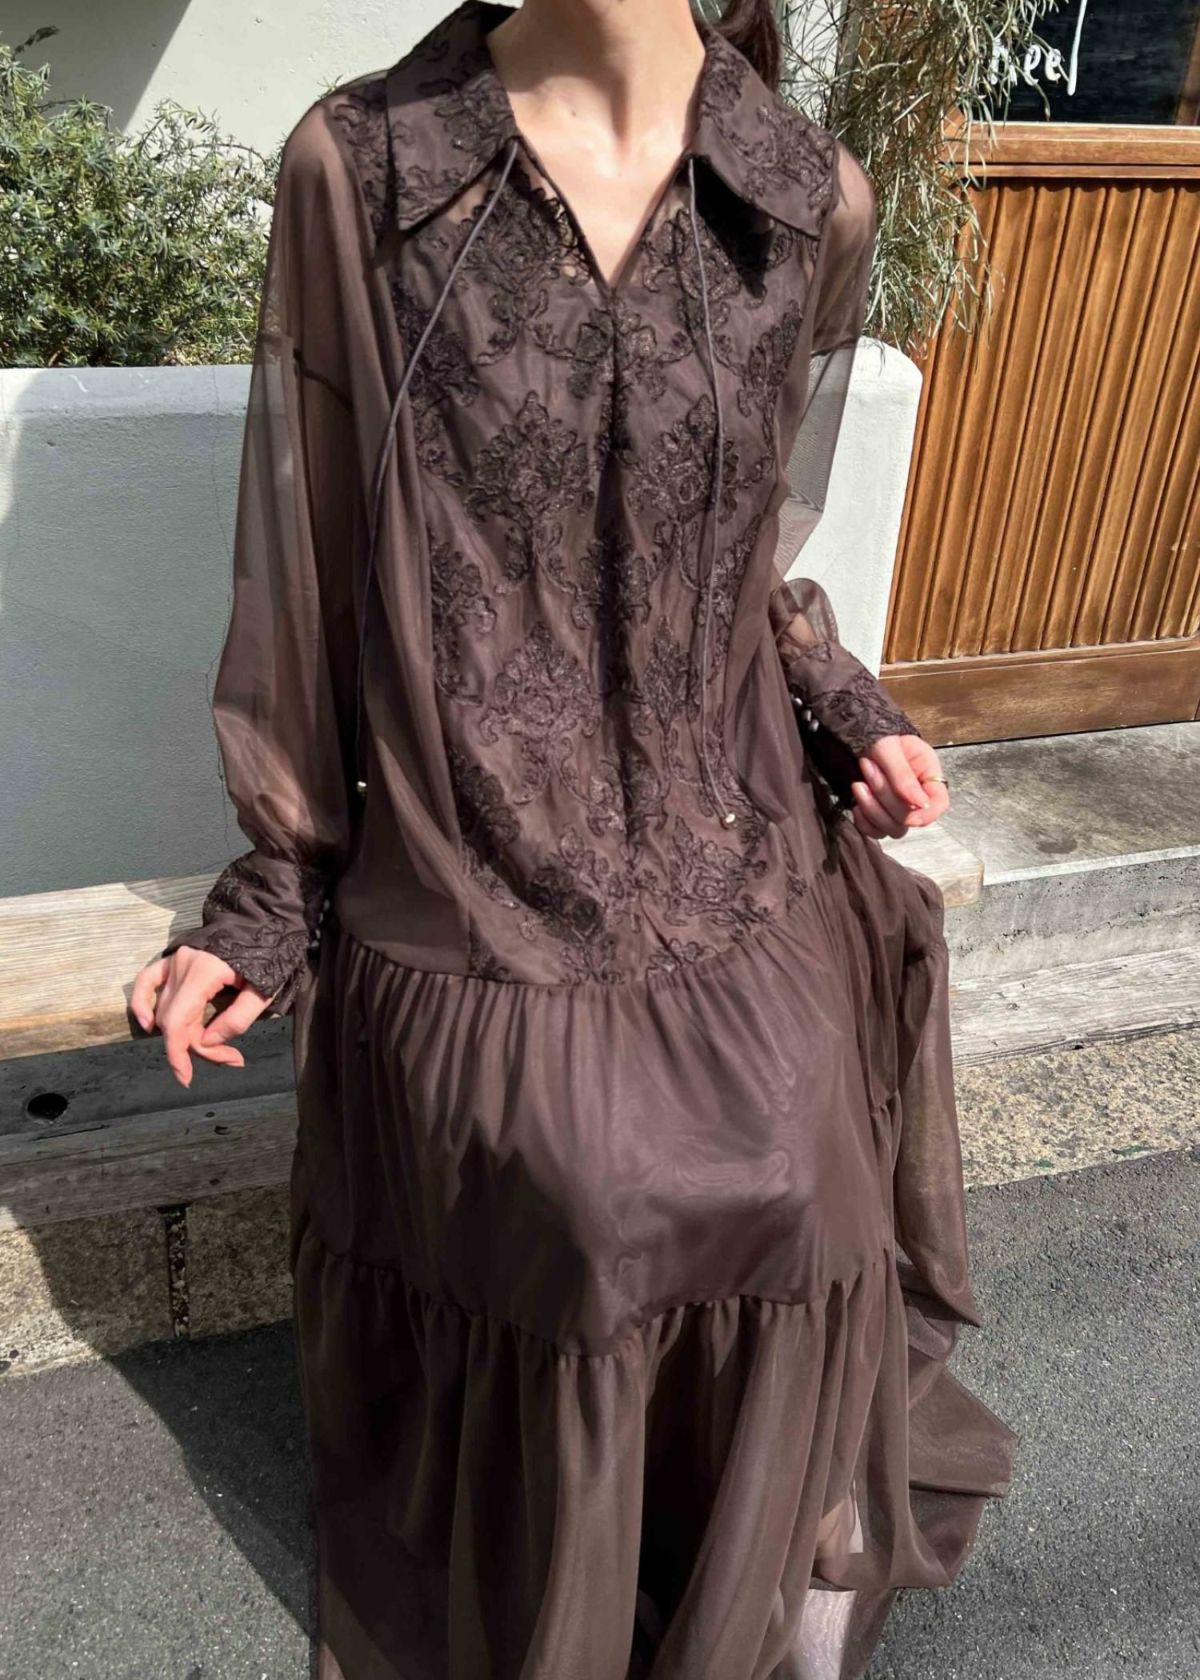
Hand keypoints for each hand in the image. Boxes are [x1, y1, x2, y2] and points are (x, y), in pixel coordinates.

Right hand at [130, 946, 271, 1087]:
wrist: (266, 921)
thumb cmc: (270, 955)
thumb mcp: (263, 992)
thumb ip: (236, 1020)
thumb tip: (206, 1042)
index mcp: (204, 971)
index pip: (178, 1022)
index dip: (179, 1054)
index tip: (186, 1078)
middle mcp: (182, 965)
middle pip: (173, 1020)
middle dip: (195, 1046)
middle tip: (230, 1057)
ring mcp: (174, 959)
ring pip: (162, 1007)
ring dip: (180, 1033)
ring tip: (206, 1047)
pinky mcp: (173, 957)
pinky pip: (147, 980)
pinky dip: (142, 1002)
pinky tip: (147, 1023)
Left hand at [849, 734, 948, 840]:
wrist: (860, 742)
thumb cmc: (879, 738)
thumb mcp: (890, 748)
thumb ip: (903, 775)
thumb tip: (920, 804)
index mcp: (928, 776)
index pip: (939, 805)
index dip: (925, 812)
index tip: (906, 804)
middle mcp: (917, 797)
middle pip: (911, 819)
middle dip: (885, 797)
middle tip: (868, 768)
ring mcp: (899, 810)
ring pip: (893, 829)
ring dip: (872, 809)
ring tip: (858, 783)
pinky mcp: (881, 816)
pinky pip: (876, 832)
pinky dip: (864, 822)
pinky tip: (856, 804)